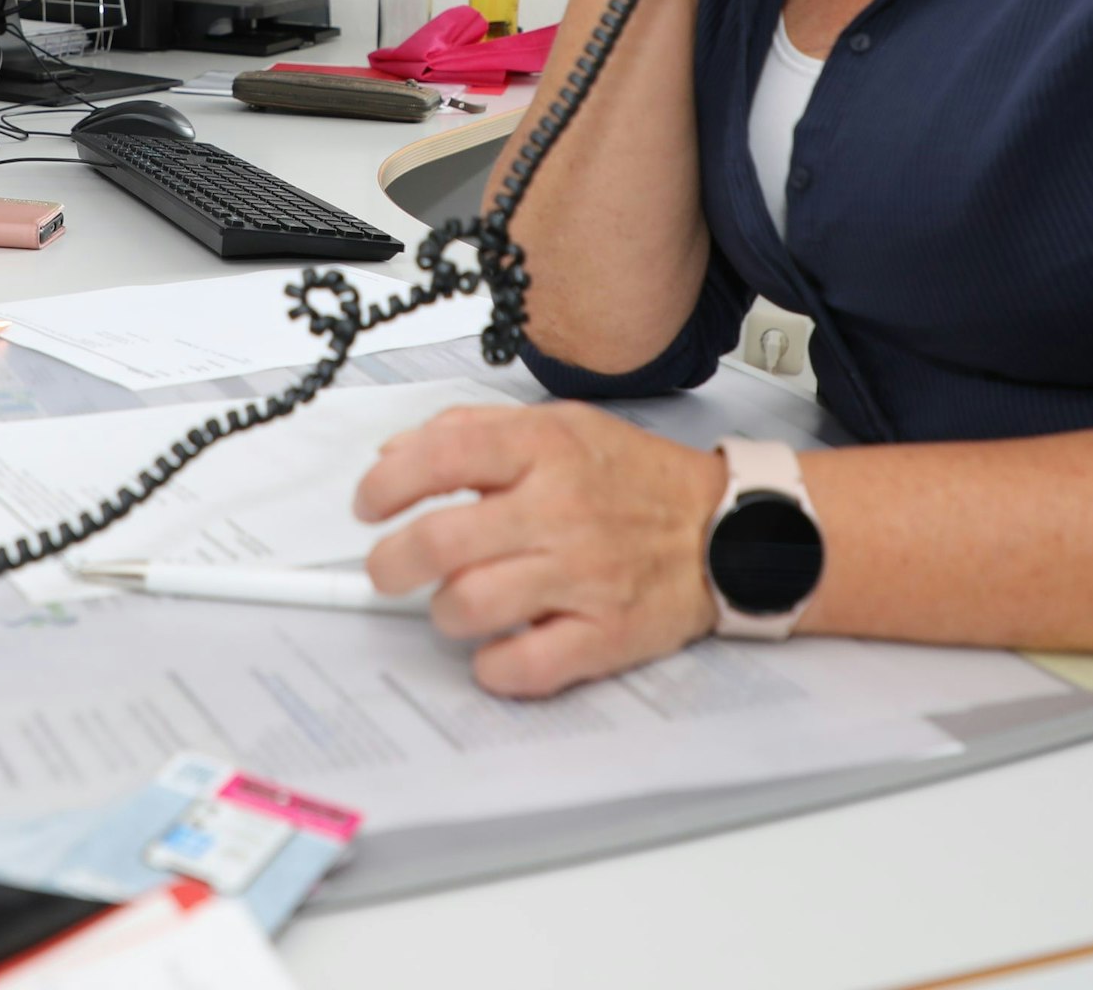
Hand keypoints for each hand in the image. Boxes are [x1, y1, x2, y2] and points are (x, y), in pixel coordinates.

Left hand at [354, 400, 724, 697]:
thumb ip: (475, 431)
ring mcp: (582, 575)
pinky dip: (493, 667)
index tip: (369, 504)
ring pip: (470, 605)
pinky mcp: (604, 634)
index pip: (441, 456)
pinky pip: (524, 667)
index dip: (386, 482)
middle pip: (438, 541)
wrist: (723, 527)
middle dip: (391, 563)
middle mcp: (559, 508)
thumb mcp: (561, 425)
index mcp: (544, 448)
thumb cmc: (633, 477)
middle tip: (387, 569)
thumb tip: (396, 451)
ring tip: (454, 602)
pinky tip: (495, 650)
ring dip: (443, 611)